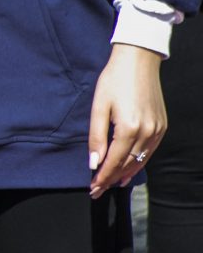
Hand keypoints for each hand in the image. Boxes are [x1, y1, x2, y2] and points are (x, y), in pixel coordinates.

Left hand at [89, 44, 164, 198]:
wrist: (138, 61)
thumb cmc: (114, 81)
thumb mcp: (98, 107)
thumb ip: (96, 137)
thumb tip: (93, 163)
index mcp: (129, 128)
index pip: (114, 162)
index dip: (102, 177)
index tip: (92, 189)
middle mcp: (147, 132)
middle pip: (127, 164)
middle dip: (111, 179)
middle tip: (97, 190)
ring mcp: (157, 130)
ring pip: (140, 161)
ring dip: (125, 173)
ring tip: (111, 184)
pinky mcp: (162, 126)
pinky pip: (149, 151)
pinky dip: (138, 162)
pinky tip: (129, 168)